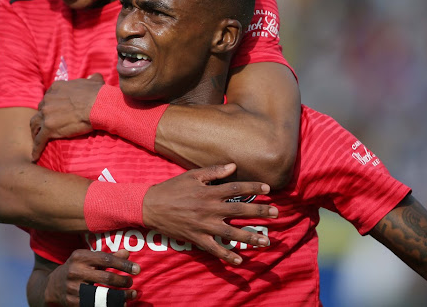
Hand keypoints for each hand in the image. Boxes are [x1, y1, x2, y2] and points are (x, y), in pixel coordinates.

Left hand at [31, 74, 103, 160]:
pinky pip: (39, 140)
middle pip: (40, 110)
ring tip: (37, 139)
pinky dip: (36, 148)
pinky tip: (34, 157)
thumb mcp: (94, 81)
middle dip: (42, 118)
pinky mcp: (49, 128)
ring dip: (35, 131)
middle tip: (45, 126)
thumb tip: (94, 77)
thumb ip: (91, 79)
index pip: (49, 98)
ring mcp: (47, 114)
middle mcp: (48, 99)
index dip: (50, 106)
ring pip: (35, 124)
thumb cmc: (98, 94)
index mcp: (56, 88)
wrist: (98, 105)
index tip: (53, 112)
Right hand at [44, 249, 137, 305]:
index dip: (123, 265)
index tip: (137, 269)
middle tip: (131, 282)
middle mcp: (76, 271)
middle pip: (105, 277)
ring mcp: (73, 289)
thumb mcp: (87, 258)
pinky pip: (95, 305)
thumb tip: (127, 253)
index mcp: (80, 257)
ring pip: (102, 295)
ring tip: (131, 295)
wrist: (52, 286)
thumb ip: (107, 257)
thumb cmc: (76, 268)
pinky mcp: (73, 303)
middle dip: (123, 281)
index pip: (106, 259)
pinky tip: (120, 304)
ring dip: (120, 296)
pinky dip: (110, 306)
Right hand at [142, 163, 277, 264]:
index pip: (236, 188)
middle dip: (259, 211)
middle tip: (276, 213)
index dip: (253, 187)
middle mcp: (209, 208)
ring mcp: (204, 225)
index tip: (268, 188)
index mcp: (209, 191)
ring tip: (266, 240)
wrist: (150, 206)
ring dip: (250, 237)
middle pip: (239, 209)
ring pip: (231, 232)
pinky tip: (240, 260)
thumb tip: (233, 166)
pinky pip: (214, 250)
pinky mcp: (196, 238)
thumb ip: (213, 171)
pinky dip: (227, 256)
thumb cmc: (172, 188)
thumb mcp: (192, 175)